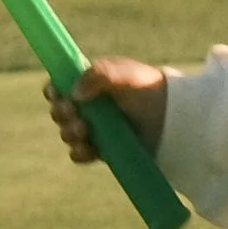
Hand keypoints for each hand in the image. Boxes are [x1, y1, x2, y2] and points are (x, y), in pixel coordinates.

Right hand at [48, 56, 167, 162]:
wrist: (174, 118)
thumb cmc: (149, 90)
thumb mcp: (126, 75)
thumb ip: (99, 74)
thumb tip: (74, 93)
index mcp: (90, 83)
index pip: (59, 86)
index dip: (53, 91)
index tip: (57, 94)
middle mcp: (89, 106)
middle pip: (58, 111)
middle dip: (61, 113)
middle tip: (73, 113)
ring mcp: (95, 129)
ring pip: (67, 133)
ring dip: (69, 132)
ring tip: (84, 131)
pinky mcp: (102, 149)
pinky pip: (79, 154)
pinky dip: (79, 152)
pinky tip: (89, 148)